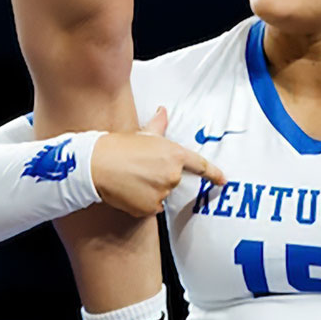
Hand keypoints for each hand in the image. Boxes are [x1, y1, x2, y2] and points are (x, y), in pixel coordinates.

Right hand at [91, 106, 226, 216]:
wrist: (97, 165)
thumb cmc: (119, 147)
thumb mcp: (143, 134)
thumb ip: (159, 125)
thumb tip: (163, 111)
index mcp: (174, 155)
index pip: (200, 166)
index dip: (214, 174)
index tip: (223, 181)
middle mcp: (172, 175)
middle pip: (173, 181)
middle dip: (160, 177)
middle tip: (140, 169)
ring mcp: (162, 192)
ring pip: (161, 195)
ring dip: (150, 190)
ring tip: (131, 179)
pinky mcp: (150, 207)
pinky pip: (150, 208)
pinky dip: (141, 203)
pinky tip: (129, 191)